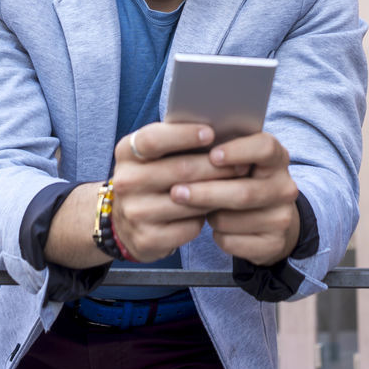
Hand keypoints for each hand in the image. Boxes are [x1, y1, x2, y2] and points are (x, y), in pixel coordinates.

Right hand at [110, 122, 246, 261]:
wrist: (127, 221)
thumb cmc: (154, 176)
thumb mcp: (155, 154)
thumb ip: (177, 140)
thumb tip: (220, 129)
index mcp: (126, 152)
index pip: (153, 140)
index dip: (183, 135)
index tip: (211, 133)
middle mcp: (125, 181)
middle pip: (178, 170)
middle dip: (215, 166)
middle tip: (242, 164)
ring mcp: (134, 212)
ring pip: (188, 200)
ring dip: (216, 193)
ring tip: (237, 186)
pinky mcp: (146, 239)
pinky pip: (189, 227)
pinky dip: (206, 217)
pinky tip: (216, 210)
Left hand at [169, 132, 299, 265]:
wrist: (269, 218)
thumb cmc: (242, 179)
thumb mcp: (240, 160)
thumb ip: (222, 150)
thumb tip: (187, 140)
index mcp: (277, 158)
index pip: (265, 148)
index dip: (238, 151)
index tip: (212, 156)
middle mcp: (285, 187)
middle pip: (244, 192)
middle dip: (206, 192)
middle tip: (176, 192)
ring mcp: (281, 218)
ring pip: (232, 220)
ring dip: (209, 215)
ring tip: (199, 208)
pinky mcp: (273, 244)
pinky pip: (232, 242)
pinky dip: (217, 235)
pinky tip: (215, 227)